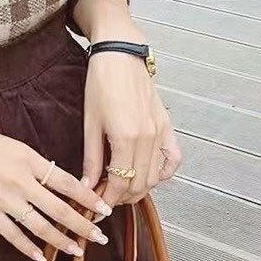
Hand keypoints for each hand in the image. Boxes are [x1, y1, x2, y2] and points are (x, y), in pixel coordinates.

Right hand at [0, 115, 112, 260]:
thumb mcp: (8, 142)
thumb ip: (29, 160)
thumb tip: (49, 175)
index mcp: (26, 157)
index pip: (66, 181)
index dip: (87, 196)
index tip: (103, 206)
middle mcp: (19, 180)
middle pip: (59, 208)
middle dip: (83, 224)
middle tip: (101, 236)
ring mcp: (3, 199)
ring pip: (40, 225)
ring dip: (61, 240)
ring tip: (77, 250)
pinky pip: (12, 234)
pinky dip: (28, 247)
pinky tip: (40, 256)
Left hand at [82, 33, 181, 207]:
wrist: (120, 54)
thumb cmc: (100, 82)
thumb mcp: (90, 123)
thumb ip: (92, 158)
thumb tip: (87, 186)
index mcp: (126, 137)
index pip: (120, 184)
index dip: (107, 199)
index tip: (94, 206)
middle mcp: (148, 138)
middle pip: (139, 185)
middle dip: (121, 198)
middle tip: (103, 199)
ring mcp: (161, 132)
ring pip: (156, 176)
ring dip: (139, 188)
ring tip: (120, 189)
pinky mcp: (167, 125)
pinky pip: (173, 159)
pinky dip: (164, 173)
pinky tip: (149, 175)